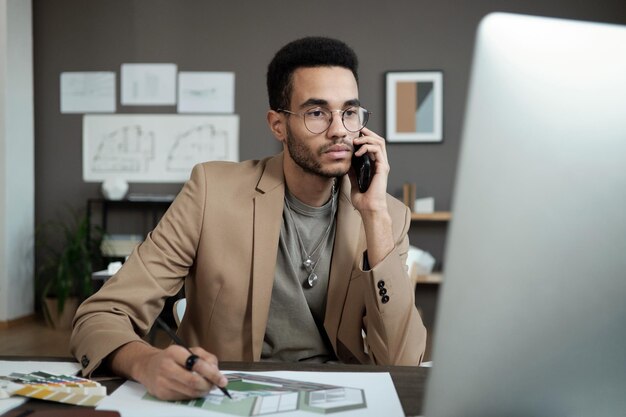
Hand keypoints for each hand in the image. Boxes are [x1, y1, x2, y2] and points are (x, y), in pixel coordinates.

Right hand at [119, 343, 227, 400]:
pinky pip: (183, 397)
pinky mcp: (161, 394)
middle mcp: (167, 367)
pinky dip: (193, 395)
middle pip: (193, 381)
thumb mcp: (188, 350)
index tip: (222, 380)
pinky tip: (195, 389)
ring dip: (203, 391)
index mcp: (175, 352)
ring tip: (207, 387)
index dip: (212, 373)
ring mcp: (163, 382)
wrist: (147, 366)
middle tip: (215, 385)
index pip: (196, 364)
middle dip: (208, 385)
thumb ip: (205, 357)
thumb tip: (216, 371)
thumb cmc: (172, 357)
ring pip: (190, 392)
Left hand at [348, 128, 394, 265]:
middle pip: (378, 140)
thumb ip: (352, 171)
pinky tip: (358, 152)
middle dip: (368, 133)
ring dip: (367, 138)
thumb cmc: (363, 199)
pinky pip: (378, 150)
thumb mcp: (353, 181)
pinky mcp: (383, 168)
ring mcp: (383, 165)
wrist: (369, 209)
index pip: (373, 145)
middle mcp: (380, 163)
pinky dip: (367, 147)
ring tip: (356, 141)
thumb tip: (346, 161)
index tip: (354, 133)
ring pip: (379, 142)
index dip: (365, 137)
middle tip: (357, 130)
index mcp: (375, 166)